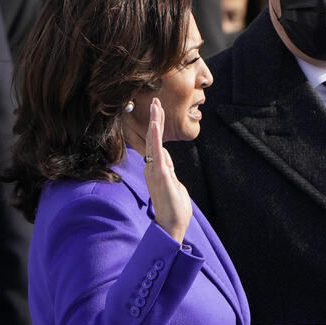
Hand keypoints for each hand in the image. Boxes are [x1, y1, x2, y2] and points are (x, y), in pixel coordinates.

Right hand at [143, 98, 191, 242]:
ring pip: (153, 141)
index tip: (157, 111)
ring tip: (155, 105)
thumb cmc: (174, 207)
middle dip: (154, 118)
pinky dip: (155, 137)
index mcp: (155, 169)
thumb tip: (166, 161)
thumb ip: (169, 171)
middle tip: (155, 100)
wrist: (172, 224)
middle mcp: (151, 167)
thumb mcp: (173, 183)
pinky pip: (156, 151)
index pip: (155, 143)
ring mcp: (154, 170)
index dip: (156, 126)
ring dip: (154, 122)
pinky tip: (155, 124)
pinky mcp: (160, 174)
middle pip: (152, 138)